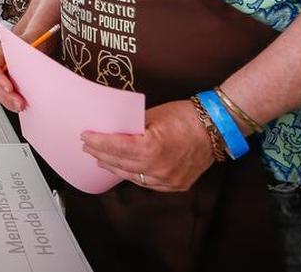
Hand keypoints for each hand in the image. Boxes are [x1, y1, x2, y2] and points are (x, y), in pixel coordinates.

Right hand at [0, 45, 25, 111]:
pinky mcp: (5, 83)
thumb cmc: (30, 41)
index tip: (9, 88)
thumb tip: (31, 61)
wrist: (34, 42)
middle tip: (19, 102)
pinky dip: (10, 102)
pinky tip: (18, 105)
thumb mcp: (29, 42)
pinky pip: (3, 95)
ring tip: (20, 106)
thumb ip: (27, 49)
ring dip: (8, 101)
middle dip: (6, 96)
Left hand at [81, 99, 215, 191]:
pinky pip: (148, 183)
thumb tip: (111, 128)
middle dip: (101, 154)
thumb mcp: (152, 115)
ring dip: (114, 167)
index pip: (115, 147)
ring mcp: (167, 179)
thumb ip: (131, 126)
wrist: (215, 127)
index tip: (85, 136)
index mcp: (150, 148)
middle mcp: (157, 168)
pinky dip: (134, 175)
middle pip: (120, 163)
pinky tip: (124, 169)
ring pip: (132, 176)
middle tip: (88, 147)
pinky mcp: (175, 185)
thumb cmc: (185, 116)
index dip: (97, 142)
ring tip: (101, 159)